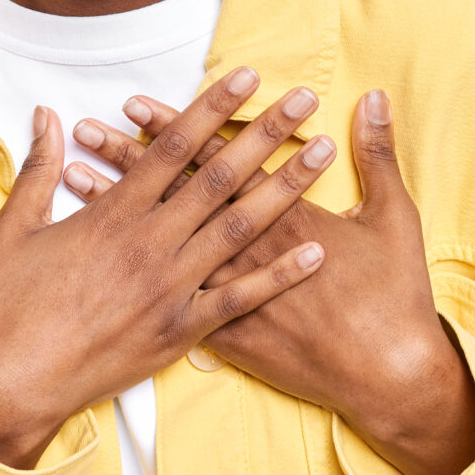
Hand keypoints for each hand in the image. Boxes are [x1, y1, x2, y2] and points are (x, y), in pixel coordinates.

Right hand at [0, 68, 337, 468]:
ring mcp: (171, 288)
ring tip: (322, 154)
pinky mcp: (180, 331)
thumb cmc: (6, 306)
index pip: (173, 146)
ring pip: (240, 228)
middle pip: (219, 176)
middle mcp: (150, 244)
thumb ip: (37, 168)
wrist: (11, 383)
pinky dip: (280, 276)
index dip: (213, 107)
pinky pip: (241, 300)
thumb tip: (46, 115)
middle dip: (267, 134)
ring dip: (286, 188)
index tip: (247, 76)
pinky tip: (317, 252)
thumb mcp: (14, 227)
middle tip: (305, 99)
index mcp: (113, 214)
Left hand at [74, 88, 474, 474]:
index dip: (176, 130)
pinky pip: (166, 295)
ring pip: (161, 239)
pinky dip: (130, 270)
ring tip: (80, 173)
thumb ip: (378, 155)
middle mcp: (244, 250)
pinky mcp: (226, 334)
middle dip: (132, 156)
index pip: (216, 160)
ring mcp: (230, 294)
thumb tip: (374, 98)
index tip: (138, 104)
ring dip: (121, 205)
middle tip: (93, 126)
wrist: (388, 376)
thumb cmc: (394, 297)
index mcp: (281, 216)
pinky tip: (100, 250)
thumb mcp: (394, 217)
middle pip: (176, 193)